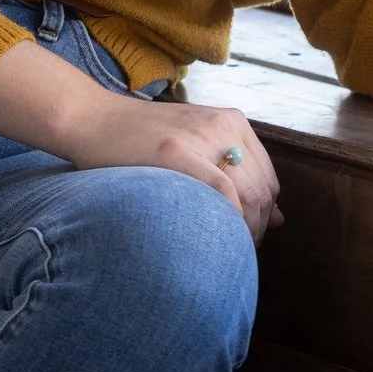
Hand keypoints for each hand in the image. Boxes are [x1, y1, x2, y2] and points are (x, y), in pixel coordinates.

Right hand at [0, 38, 282, 242]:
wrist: (92, 119)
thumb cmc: (139, 141)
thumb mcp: (196, 148)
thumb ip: (237, 177)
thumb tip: (279, 220)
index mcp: (232, 121)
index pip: (269, 180)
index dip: (262, 216)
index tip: (242, 238)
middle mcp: (224, 125)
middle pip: (264, 191)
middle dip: (255, 229)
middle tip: (231, 252)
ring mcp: (201, 136)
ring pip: (250, 196)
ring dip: (243, 232)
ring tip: (220, 250)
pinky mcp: (177, 151)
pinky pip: (224, 194)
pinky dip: (229, 221)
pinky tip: (213, 238)